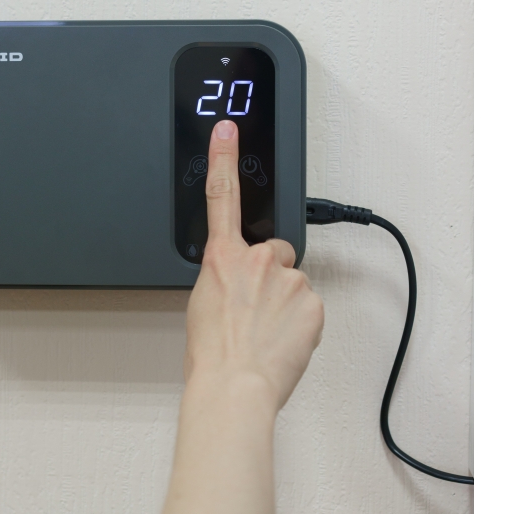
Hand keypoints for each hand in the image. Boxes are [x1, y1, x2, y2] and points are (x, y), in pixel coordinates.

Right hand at [185, 119, 323, 413]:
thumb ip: (224, 279)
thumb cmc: (212, 354)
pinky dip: (301, 322)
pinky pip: (310, 306)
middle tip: (256, 310)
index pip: (222, 196)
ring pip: (294, 284)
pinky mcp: (313, 302)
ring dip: (286, 304)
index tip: (228, 128)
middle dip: (271, 275)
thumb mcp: (201, 304)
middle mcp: (258, 260)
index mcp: (223, 258)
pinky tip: (283, 340)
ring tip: (267, 333)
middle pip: (276, 252)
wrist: (234, 385)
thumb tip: (237, 284)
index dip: (224, 157)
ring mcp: (289, 279)